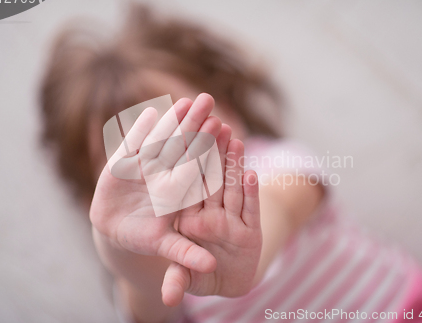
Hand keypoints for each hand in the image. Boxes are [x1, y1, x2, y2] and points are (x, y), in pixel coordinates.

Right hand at [90, 94, 221, 273]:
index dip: (206, 146)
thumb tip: (211, 268)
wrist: (117, 229)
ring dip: (172, 120)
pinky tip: (150, 112)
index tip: (220, 127)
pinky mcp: (125, 164)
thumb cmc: (145, 238)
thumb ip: (186, 255)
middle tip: (208, 99)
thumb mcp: (166, 248)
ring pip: (160, 140)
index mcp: (179, 192)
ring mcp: (145, 168)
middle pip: (182, 146)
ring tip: (186, 98)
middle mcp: (165, 175)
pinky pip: (133, 145)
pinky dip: (139, 131)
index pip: (195, 165)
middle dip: (194, 124)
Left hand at [161, 125, 262, 306]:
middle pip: (210, 178)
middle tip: (211, 123)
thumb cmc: (200, 276)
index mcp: (188, 217)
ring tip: (234, 138)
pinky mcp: (250, 231)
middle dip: (211, 151)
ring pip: (231, 187)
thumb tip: (170, 297)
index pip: (185, 186)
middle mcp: (209, 215)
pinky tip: (251, 173)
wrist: (227, 282)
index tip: (184, 138)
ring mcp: (230, 220)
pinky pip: (250, 208)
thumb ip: (179, 278)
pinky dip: (250, 192)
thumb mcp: (188, 277)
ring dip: (232, 164)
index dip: (186, 162)